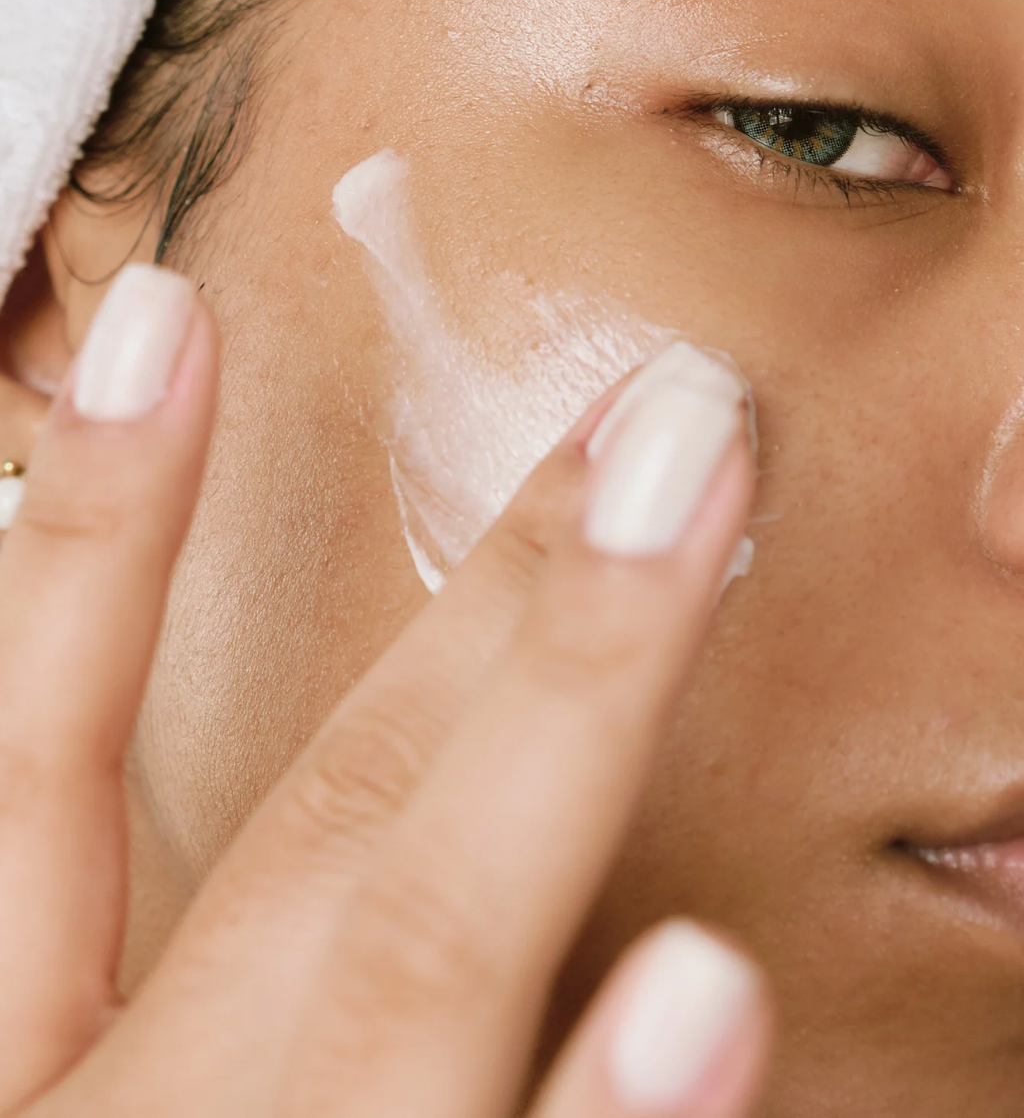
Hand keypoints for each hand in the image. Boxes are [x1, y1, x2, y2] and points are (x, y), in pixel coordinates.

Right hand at [0, 264, 769, 1116]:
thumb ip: (202, 1003)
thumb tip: (373, 795)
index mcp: (21, 1092)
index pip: (35, 774)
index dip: (97, 531)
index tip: (163, 318)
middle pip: (324, 824)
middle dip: (496, 605)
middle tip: (650, 417)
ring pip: (421, 948)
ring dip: (565, 722)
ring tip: (677, 508)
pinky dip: (610, 1111)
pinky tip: (706, 990)